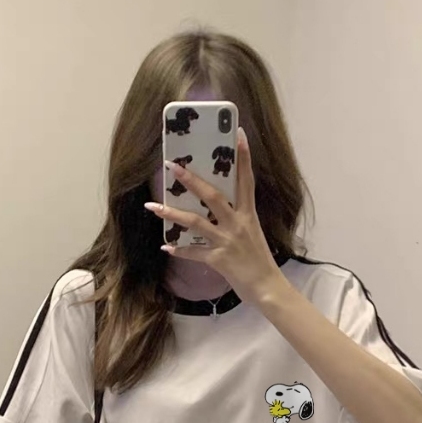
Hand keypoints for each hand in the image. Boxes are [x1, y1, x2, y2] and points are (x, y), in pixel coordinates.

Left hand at [145, 126, 289, 306]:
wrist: (268, 288)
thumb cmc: (261, 261)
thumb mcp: (254, 234)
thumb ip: (238, 220)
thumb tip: (222, 211)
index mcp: (249, 215)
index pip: (247, 180)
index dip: (243, 157)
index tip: (238, 134)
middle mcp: (237, 224)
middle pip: (213, 196)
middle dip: (191, 180)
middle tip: (173, 166)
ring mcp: (227, 241)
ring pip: (195, 223)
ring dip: (171, 214)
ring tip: (153, 206)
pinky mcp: (218, 259)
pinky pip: (194, 252)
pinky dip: (179, 250)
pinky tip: (166, 247)